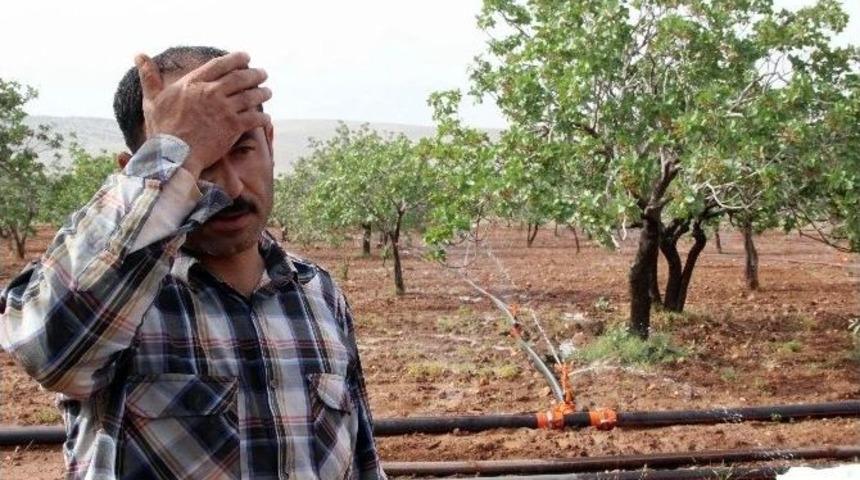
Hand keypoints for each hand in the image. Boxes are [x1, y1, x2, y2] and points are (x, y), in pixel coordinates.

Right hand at [135, 51, 271, 177]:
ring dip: (262, 93)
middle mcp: (211, 92)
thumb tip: (138, 55)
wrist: (173, 155)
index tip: (246, 57)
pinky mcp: (233, 127)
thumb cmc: (161, 129)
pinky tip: (266, 118)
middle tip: (263, 73)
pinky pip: (254, 118)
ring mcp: (224, 109)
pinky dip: (263, 117)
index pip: (220, 64)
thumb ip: (149, 76)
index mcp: (193, 83)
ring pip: (250, 96)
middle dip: (255, 74)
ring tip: (268, 92)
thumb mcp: (152, 99)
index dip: (236, 59)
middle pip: (240, 77)